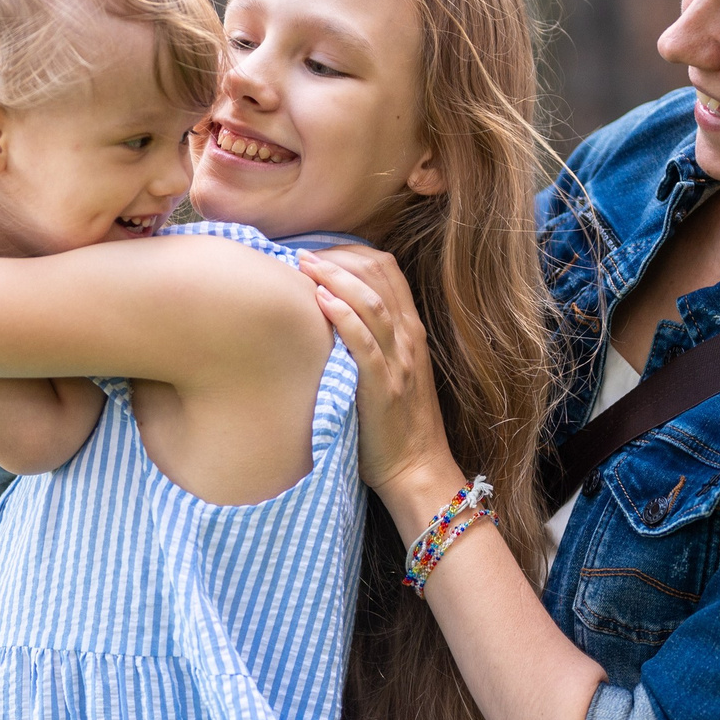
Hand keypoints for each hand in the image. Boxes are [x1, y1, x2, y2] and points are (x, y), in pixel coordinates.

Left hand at [299, 248, 467, 529]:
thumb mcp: (391, 370)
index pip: (387, 270)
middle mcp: (407, 338)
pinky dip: (343, 318)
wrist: (416, 467)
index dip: (352, 253)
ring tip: (304, 265)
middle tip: (303, 255)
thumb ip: (372, 339)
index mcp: (410, 330)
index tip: (319, 252)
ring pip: (371, 302)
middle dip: (338, 257)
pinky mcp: (382, 386)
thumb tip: (330, 313)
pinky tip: (319, 302)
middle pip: (378, 275)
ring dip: (335, 277)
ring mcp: (397, 361)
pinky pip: (364, 343)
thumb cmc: (395, 423)